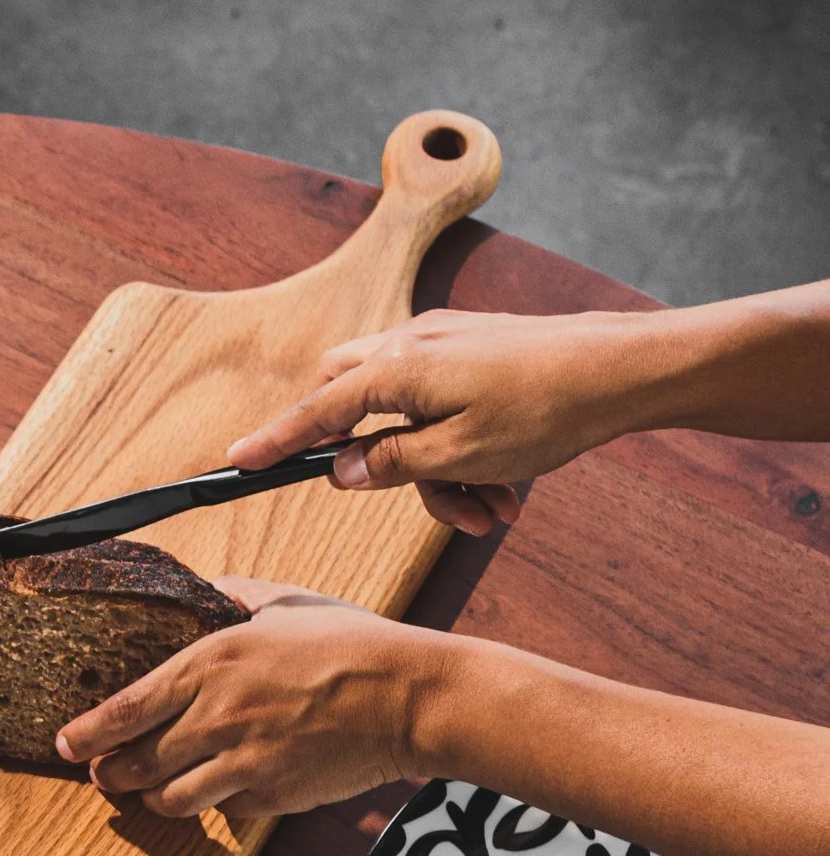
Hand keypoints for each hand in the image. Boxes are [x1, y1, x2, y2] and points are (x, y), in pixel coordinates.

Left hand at [55, 581, 451, 823]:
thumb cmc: (350, 645)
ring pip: (169, 799)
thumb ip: (235, 600)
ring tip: (154, 788)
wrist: (405, 696)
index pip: (126, 709)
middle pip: (135, 765)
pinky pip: (223, 810)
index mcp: (211, 662)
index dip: (87, 734)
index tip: (66, 745)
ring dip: (155, 797)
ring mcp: (242, 763)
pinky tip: (221, 788)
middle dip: (110, 775)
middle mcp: (217, 717)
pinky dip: (216, 803)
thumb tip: (208, 593)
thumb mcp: (285, 604)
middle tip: (102, 775)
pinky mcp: (269, 796)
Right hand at [226, 307, 656, 534]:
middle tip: (412, 493)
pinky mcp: (473, 353)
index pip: (316, 411)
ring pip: (404, 417)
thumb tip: (340, 469)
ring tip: (489, 511)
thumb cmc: (543, 409)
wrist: (620, 370)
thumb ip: (390, 464)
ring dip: (437, 476)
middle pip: (353, 400)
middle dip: (372, 458)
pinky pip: (440, 408)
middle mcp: (411, 343)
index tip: (236, 463)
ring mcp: (443, 344)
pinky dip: (461, 454)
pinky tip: (505, 488)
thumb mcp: (458, 455)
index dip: (275, 442)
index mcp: (397, 369)